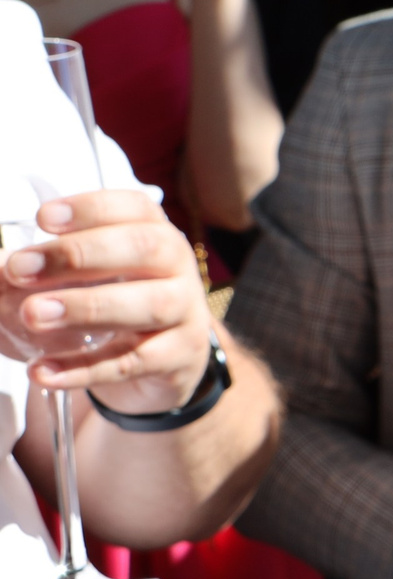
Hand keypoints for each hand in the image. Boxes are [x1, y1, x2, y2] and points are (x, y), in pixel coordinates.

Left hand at [0, 190, 212, 410]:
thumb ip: (38, 273)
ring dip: (87, 308)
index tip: (42, 218)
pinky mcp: (178, 358)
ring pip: (150, 306)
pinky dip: (84, 369)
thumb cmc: (116, 304)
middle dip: (80, 255)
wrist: (163, 359)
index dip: (90, 209)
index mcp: (155, 234)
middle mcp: (177, 267)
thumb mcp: (84, 279)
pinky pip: (132, 364)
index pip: (134, 209)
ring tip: (33, 314)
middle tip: (20, 268)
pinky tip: (42, 370)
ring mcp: (185, 313)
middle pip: (146, 248)